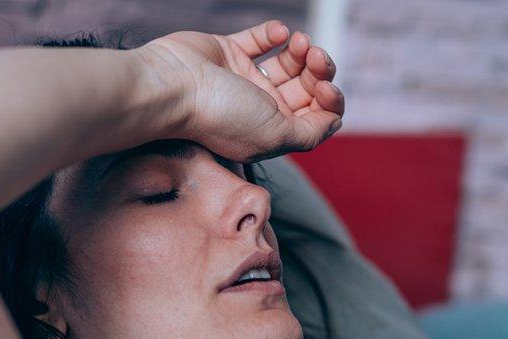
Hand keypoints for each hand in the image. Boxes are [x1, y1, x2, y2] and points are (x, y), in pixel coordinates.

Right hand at [137, 20, 343, 161]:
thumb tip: (334, 122)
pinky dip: (274, 33)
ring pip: (289, 63)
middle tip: (316, 57)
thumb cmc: (221, 116)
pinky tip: (279, 33)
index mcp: (272, 133)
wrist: (174, 87)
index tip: (325, 88)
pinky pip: (261, 40)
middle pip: (306, 89)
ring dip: (303, 51)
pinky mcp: (228, 53)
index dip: (329, 102)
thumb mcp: (276, 136)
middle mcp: (259, 109)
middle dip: (320, 71)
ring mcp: (244, 80)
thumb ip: (310, 133)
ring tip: (300, 42)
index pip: (315, 117)